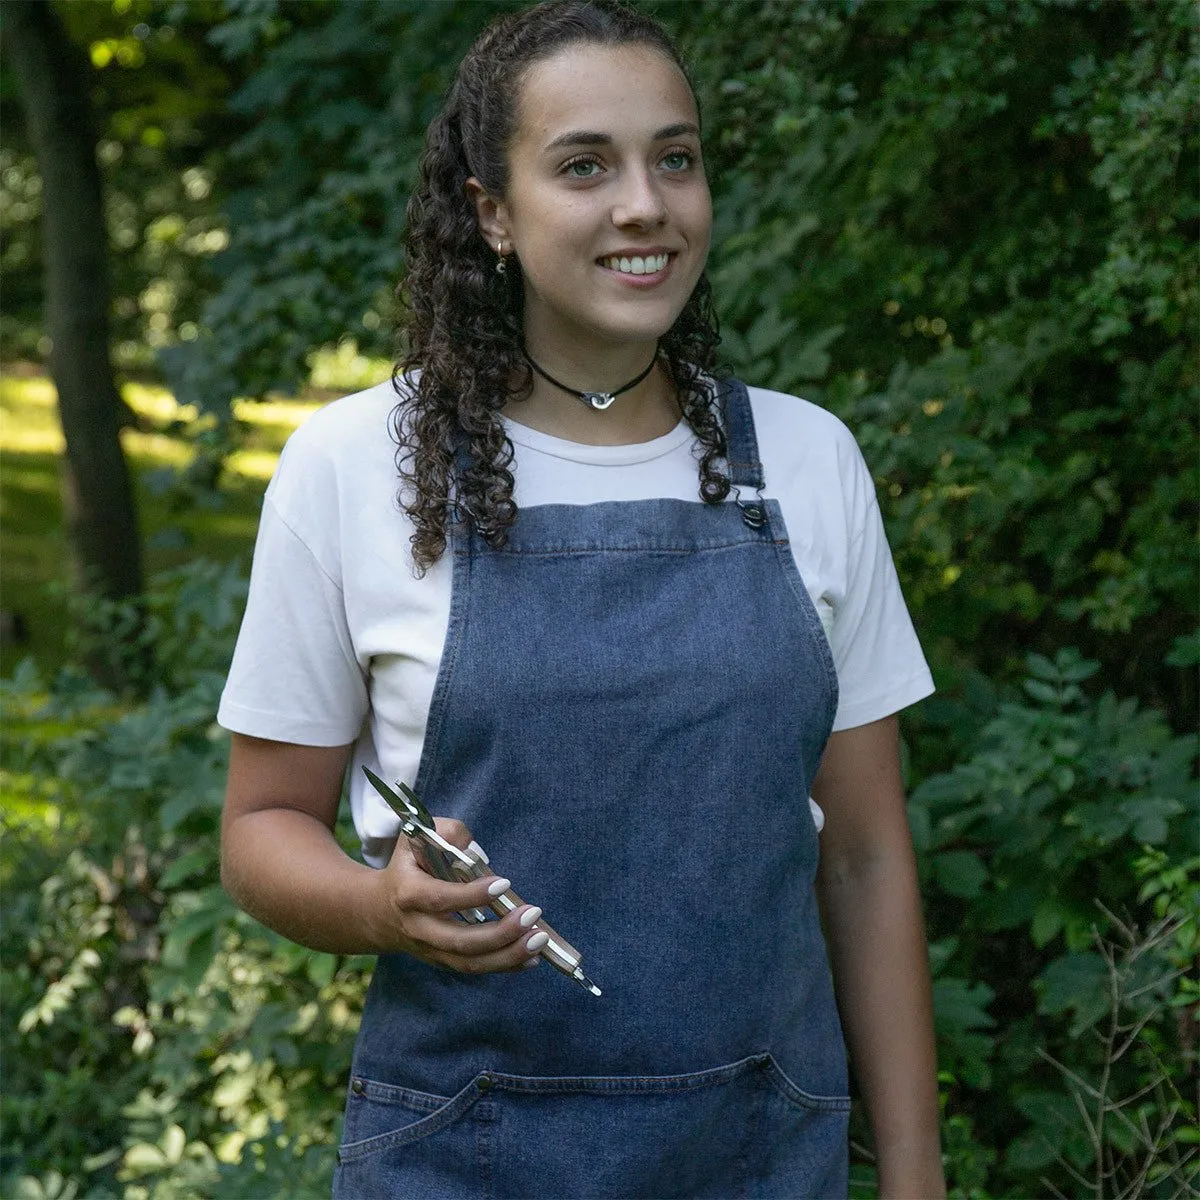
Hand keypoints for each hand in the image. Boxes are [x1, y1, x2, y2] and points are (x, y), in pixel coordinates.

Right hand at [367, 816, 547, 973]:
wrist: (377, 911)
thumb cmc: (406, 866)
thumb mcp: (415, 838)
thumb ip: (447, 833)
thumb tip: (475, 851)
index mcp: (408, 894)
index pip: (440, 899)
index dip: (472, 895)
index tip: (504, 884)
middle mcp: (418, 928)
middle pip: (459, 941)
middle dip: (500, 932)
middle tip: (532, 914)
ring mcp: (430, 950)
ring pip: (469, 963)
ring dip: (508, 955)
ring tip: (539, 940)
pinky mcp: (443, 962)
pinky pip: (475, 970)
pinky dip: (505, 965)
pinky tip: (532, 957)